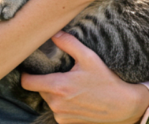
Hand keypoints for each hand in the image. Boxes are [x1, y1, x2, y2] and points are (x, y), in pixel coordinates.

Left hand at [21, 32, 148, 123]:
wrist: (122, 105)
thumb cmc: (107, 80)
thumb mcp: (89, 57)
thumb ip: (69, 43)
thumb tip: (53, 33)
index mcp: (58, 86)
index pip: (27, 82)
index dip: (26, 74)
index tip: (31, 69)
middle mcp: (56, 103)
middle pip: (39, 90)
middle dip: (46, 81)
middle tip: (61, 74)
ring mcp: (61, 115)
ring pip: (49, 100)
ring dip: (55, 93)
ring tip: (72, 86)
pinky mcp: (67, 123)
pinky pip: (58, 110)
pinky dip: (63, 104)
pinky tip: (78, 98)